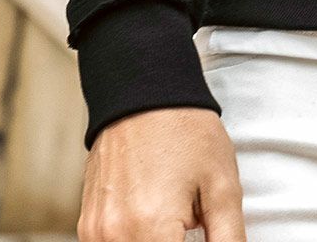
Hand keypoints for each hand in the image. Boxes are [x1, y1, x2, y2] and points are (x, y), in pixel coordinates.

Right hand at [77, 106, 245, 241]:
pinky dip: (137, 241)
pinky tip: (157, 221)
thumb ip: (228, 239)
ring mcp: (96, 233)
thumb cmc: (187, 132)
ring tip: (176, 220)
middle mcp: (114, 236)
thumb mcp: (223, 186)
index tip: (197, 234)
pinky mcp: (88, 226)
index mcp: (150, 229)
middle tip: (191, 224)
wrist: (143, 90)